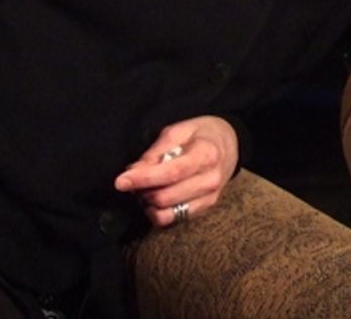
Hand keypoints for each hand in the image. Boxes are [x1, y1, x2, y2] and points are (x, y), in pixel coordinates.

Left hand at [114, 116, 238, 226]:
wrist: (230, 143)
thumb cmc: (201, 134)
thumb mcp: (179, 131)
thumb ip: (156, 151)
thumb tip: (133, 171)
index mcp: (206, 155)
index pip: (171, 173)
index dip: (143, 179)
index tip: (120, 181)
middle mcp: (211, 180)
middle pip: (165, 197)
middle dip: (141, 191)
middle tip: (133, 180)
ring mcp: (210, 197)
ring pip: (167, 214)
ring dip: (148, 205)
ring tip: (145, 189)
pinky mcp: (205, 208)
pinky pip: (174, 220)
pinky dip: (158, 212)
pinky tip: (156, 197)